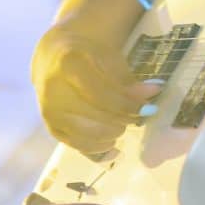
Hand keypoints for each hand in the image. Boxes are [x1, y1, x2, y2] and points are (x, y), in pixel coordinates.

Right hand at [30, 0, 161, 160]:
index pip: (102, 93)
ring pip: (86, 134)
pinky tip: (114, 145)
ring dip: (112, 134)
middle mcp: (53, 90)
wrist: (54, 59)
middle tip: (137, 117)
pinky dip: (98, 149)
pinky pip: (77, 145)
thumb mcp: (109, 58)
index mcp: (68, 65)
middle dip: (122, 120)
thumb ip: (128, 78)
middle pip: (95, 116)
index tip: (148, 108)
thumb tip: (154, 91)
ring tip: (123, 125)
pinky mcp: (51, 127)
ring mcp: (49, 111)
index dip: (128, 105)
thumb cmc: (87, 56)